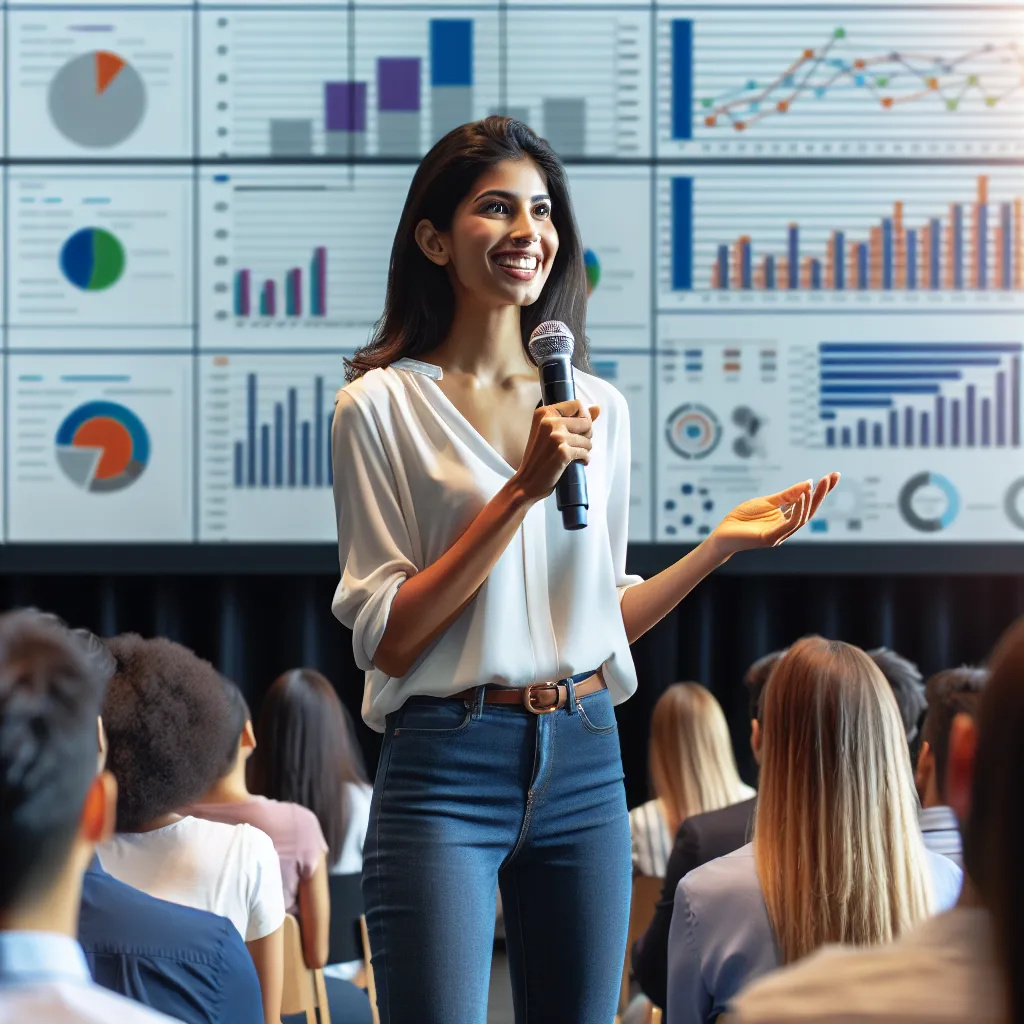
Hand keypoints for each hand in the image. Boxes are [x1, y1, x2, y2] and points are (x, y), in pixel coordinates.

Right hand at [512, 400, 600, 503]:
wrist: (526, 482)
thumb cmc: (540, 458)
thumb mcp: (551, 432)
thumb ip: (575, 418)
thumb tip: (597, 408)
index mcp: (544, 412)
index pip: (577, 405)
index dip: (582, 419)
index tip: (576, 431)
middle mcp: (549, 421)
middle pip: (586, 421)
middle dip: (586, 435)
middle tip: (574, 446)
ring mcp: (556, 436)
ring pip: (588, 439)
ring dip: (584, 450)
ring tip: (572, 456)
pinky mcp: (563, 452)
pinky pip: (586, 453)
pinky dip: (584, 460)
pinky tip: (574, 463)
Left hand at [708, 473, 839, 557]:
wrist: (722, 534)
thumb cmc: (742, 518)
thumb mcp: (767, 502)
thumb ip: (787, 495)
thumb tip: (809, 483)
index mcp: (785, 519)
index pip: (807, 504)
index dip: (821, 491)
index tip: (833, 476)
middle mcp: (786, 528)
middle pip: (810, 511)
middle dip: (822, 494)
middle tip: (833, 477)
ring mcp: (780, 534)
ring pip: (802, 518)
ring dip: (812, 500)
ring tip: (819, 483)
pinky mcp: (770, 538)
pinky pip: (789, 524)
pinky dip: (798, 510)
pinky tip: (803, 496)